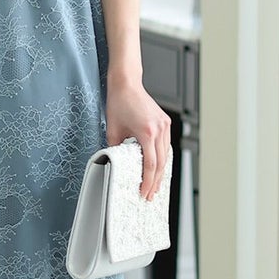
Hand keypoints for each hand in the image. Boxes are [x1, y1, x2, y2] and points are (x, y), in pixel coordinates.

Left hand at [104, 77, 170, 200]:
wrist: (127, 83)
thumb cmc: (118, 103)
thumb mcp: (113, 129)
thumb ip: (116, 149)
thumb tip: (116, 163)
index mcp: (146, 132)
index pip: (150, 164)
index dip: (147, 181)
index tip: (144, 192)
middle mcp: (159, 129)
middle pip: (161, 163)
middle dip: (155, 181)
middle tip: (150, 195)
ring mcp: (164, 125)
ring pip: (166, 155)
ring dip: (160, 172)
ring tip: (154, 186)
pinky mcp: (165, 122)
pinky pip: (165, 145)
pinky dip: (162, 158)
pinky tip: (158, 168)